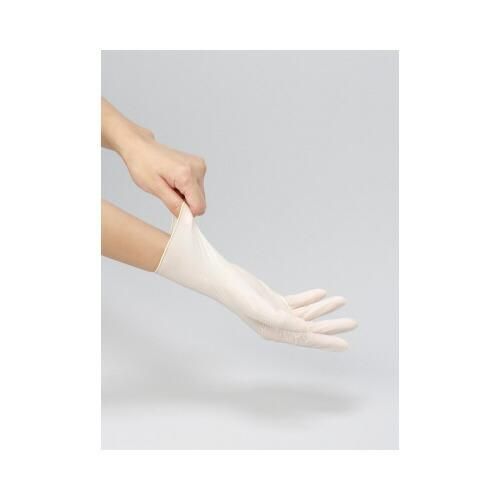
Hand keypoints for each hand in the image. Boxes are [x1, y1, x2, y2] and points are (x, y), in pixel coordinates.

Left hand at [101, 98, 206, 215]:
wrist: (140, 147)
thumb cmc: (143, 164)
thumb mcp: (155, 189)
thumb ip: (174, 205)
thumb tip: (188, 219)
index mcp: (186, 174)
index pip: (199, 207)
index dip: (186, 212)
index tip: (172, 206)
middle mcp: (197, 168)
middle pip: (200, 201)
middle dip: (185, 202)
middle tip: (168, 191)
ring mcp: (199, 165)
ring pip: (199, 195)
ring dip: (185, 195)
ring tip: (170, 184)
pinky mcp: (199, 165)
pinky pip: (197, 187)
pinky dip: (186, 188)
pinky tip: (174, 180)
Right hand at [156, 203, 357, 350]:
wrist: (221, 278)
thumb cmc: (237, 294)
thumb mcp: (260, 308)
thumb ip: (282, 320)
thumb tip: (304, 330)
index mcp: (274, 331)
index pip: (306, 339)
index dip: (326, 341)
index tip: (345, 343)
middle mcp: (276, 325)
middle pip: (310, 328)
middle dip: (331, 325)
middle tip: (353, 323)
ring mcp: (275, 313)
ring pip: (305, 314)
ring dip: (323, 308)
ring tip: (341, 301)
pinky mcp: (273, 300)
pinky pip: (297, 302)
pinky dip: (310, 299)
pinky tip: (321, 294)